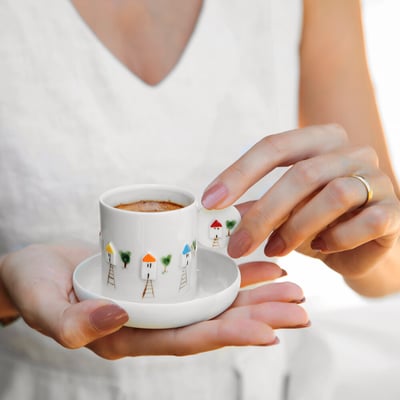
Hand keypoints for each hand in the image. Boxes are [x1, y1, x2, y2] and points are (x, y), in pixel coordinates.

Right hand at [0, 242, 307, 357]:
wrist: (36, 268)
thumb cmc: (35, 287)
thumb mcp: (45, 306)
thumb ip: (77, 323)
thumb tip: (121, 318)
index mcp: (131, 335)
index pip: (187, 339)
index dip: (228, 335)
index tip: (269, 331)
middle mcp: (154, 321)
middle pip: (214, 320)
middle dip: (259, 315)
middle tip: (300, 307)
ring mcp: (161, 299)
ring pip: (217, 299)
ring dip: (256, 293)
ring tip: (293, 286)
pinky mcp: (162, 277)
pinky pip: (204, 275)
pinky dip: (235, 271)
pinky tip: (262, 265)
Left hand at [201, 124, 399, 278]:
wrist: (360, 245)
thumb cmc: (315, 221)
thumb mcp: (280, 212)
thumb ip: (253, 208)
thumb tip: (216, 214)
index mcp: (319, 140)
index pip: (274, 146)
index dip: (239, 174)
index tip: (210, 202)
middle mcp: (351, 152)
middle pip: (301, 174)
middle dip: (263, 214)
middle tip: (237, 244)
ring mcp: (376, 178)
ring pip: (334, 195)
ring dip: (297, 229)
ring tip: (276, 249)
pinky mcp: (394, 210)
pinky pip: (365, 222)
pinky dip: (336, 239)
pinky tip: (322, 248)